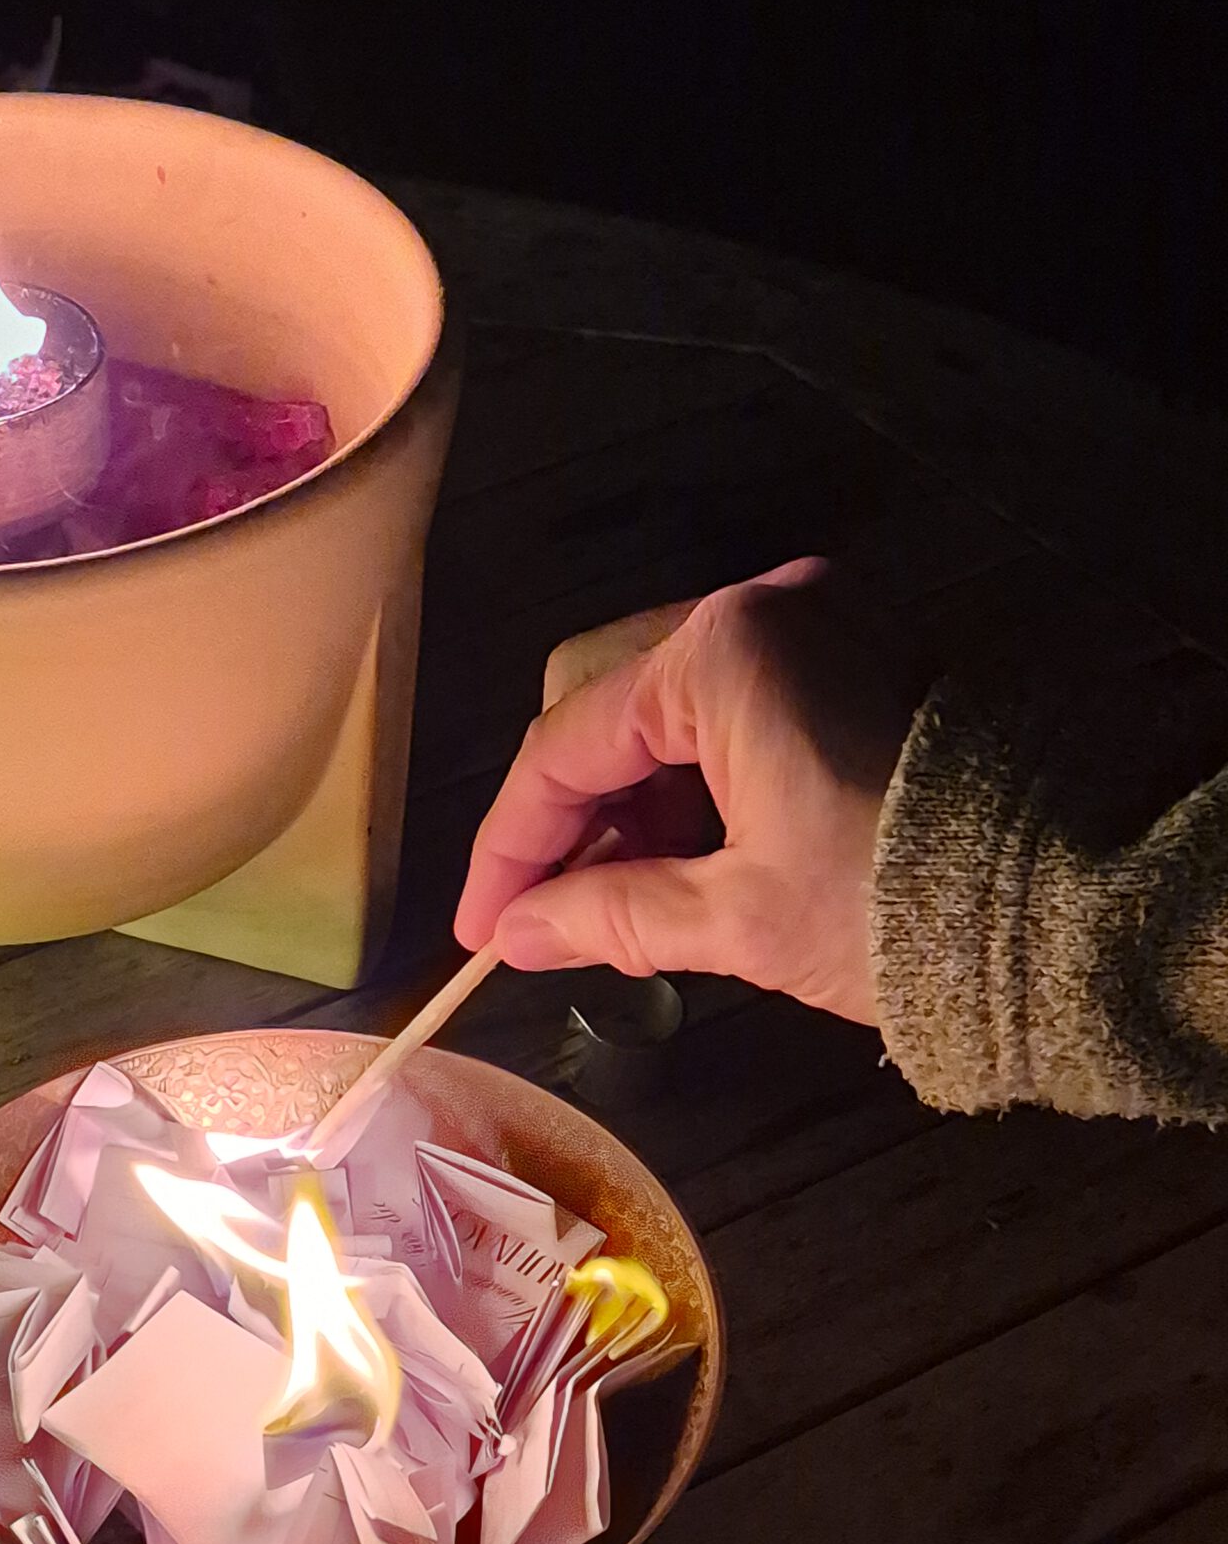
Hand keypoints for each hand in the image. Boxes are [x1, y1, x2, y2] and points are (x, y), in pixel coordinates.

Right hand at [454, 559, 921, 1023]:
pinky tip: (688, 860)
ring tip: (622, 903)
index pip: (566, 747)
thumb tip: (516, 934)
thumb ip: (607, 913)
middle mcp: (764, 610)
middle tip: (553, 915)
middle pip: (608, 706)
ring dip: (632, 805)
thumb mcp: (736, 919)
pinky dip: (696, 782)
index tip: (479, 927)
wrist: (1064, 904)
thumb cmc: (891, 903)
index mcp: (722, 652)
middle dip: (571, 817)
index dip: (511, 846)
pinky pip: (735, 706)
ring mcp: (818, 623)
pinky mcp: (858, 655)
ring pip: (669, 708)